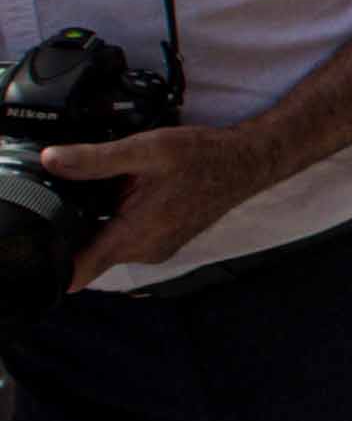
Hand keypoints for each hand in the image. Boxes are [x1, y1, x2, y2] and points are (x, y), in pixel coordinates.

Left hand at [45, 119, 280, 287]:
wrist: (245, 163)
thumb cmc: (203, 157)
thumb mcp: (146, 149)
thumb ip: (95, 159)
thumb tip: (51, 160)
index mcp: (135, 234)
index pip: (78, 270)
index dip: (50, 263)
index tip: (36, 248)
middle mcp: (144, 251)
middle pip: (85, 254)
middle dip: (72, 229)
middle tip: (77, 194)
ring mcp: (154, 249)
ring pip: (104, 245)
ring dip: (95, 223)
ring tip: (109, 190)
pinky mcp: (161, 243)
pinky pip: (124, 239)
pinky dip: (115, 221)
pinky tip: (126, 195)